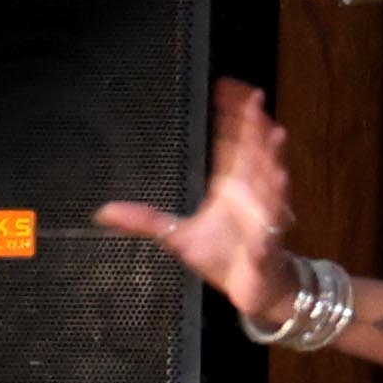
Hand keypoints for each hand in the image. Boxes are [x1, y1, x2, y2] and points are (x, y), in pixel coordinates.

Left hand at [91, 78, 297, 321]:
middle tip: (254, 99)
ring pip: (268, 181)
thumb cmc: (225, 259)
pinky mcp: (267, 242)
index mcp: (230, 189)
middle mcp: (250, 196)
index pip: (229, 147)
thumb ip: (143, 220)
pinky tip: (279, 181)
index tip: (227, 91)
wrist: (254, 291)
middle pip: (252, 155)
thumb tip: (103, 211)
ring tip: (273, 134)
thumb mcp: (176, 236)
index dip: (229, 119)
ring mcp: (262, 217)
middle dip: (254, 128)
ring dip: (271, 158)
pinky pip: (272, 219)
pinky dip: (276, 201)